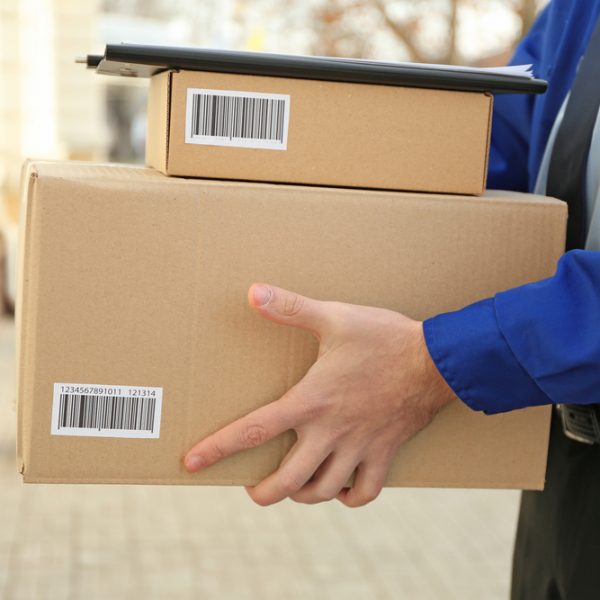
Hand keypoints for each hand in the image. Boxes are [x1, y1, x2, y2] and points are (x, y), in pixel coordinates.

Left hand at [184, 284, 456, 506]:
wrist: (435, 360)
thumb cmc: (383, 338)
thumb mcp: (334, 317)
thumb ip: (291, 308)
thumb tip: (252, 292)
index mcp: (311, 401)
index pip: (254, 430)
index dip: (219, 448)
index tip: (192, 463)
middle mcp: (330, 432)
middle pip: (288, 480)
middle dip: (264, 492)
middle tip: (253, 489)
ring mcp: (359, 447)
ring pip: (325, 491)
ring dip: (304, 495)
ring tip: (293, 489)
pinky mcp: (385, 452)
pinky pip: (366, 492)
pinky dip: (350, 497)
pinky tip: (342, 490)